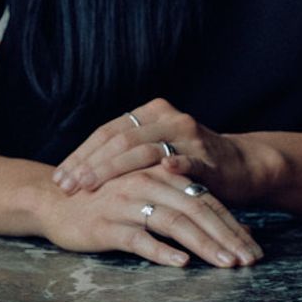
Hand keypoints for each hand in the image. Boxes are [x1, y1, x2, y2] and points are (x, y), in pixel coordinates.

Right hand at [36, 163, 263, 267]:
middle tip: (249, 260)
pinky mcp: (106, 225)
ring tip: (226, 264)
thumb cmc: (108, 201)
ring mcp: (125, 202)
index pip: (206, 199)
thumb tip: (238, 229)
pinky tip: (180, 263)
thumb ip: (190, 207)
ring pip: (173, 222)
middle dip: (227, 237)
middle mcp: (146, 182)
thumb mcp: (151, 198)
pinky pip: (138, 238)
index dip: (232, 225)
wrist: (54, 201)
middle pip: (196, 209)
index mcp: (160, 172)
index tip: (254, 250)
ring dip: (203, 244)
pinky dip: (160, 250)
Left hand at [52, 98, 279, 206]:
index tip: (59, 177)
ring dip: (113, 171)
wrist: (242, 166)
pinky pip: (186, 162)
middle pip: (120, 140)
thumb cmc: (191, 164)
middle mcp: (168, 118)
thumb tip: (80, 169)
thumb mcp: (156, 151)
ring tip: (90, 188)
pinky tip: (156, 174)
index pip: (107, 132)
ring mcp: (189, 136)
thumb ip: (126, 153)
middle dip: (89, 165)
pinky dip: (171, 167)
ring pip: (144, 151)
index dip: (81, 154)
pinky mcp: (208, 158)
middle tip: (67, 186)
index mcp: (151, 113)